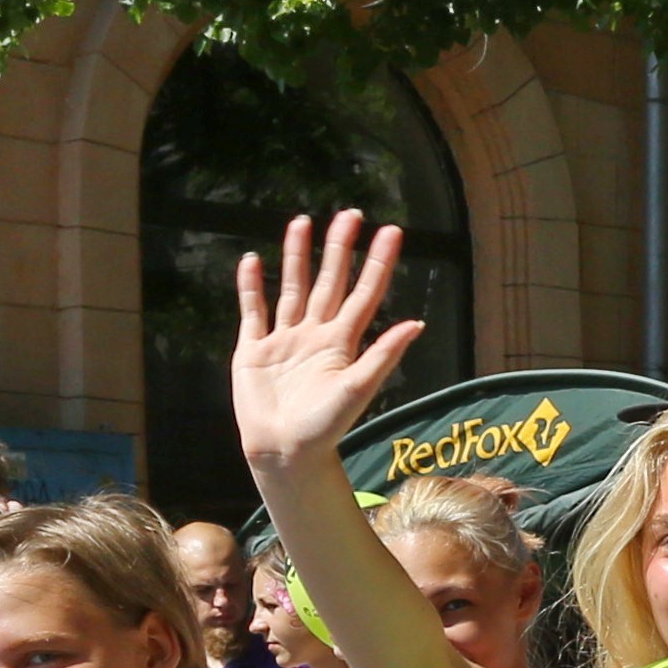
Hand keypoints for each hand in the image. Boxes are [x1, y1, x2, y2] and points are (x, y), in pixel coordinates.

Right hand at [234, 209, 430, 469]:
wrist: (284, 453)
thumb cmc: (325, 428)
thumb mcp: (357, 388)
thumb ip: (383, 355)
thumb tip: (417, 323)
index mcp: (342, 342)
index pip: (364, 292)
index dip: (377, 262)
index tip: (390, 232)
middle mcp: (315, 335)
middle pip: (328, 281)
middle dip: (338, 248)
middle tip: (350, 214)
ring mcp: (284, 341)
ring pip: (292, 288)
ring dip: (297, 257)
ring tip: (302, 223)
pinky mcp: (253, 351)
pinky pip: (253, 312)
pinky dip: (250, 287)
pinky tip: (252, 260)